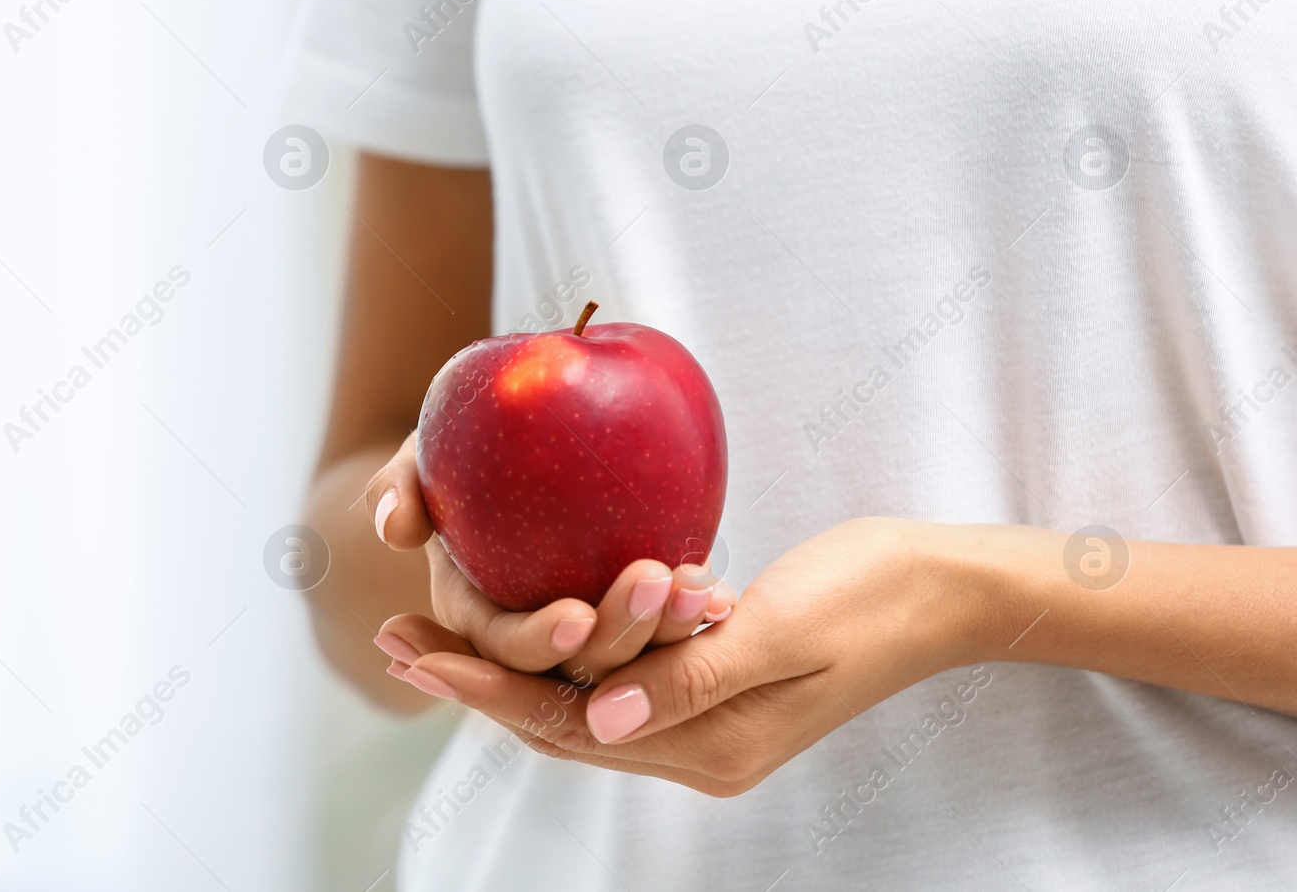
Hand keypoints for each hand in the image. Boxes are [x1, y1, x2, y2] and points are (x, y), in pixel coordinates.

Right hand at [365, 432, 734, 686]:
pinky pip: (664, 627)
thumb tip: (394, 530)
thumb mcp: (425, 449)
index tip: (579, 615)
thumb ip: (400, 482)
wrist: (522, 433)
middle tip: (661, 588)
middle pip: (575, 668)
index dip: (538, 643)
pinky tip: (722, 590)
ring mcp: (584, 629)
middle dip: (620, 640)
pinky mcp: (631, 615)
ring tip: (706, 590)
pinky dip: (690, 615)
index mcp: (473, 618)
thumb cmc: (464, 439)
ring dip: (667, 630)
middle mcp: (528, 639)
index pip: (503, 651)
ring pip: (630, 657)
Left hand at [384, 517, 980, 794]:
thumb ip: (688, 679)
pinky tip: (529, 626)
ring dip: (510, 668)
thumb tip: (596, 721)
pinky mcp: (714, 685)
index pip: (567, 725)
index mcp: (710, 745)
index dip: (484, 689)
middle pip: (559, 722)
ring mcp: (707, 722)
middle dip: (476, 682)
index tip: (413, 655)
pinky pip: (621, 680)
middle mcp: (698, 747)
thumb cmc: (872, 596)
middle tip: (395, 643)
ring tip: (435, 638)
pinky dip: (568, 656)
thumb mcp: (780, 632)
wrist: (944, 592)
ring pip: (582, 703)